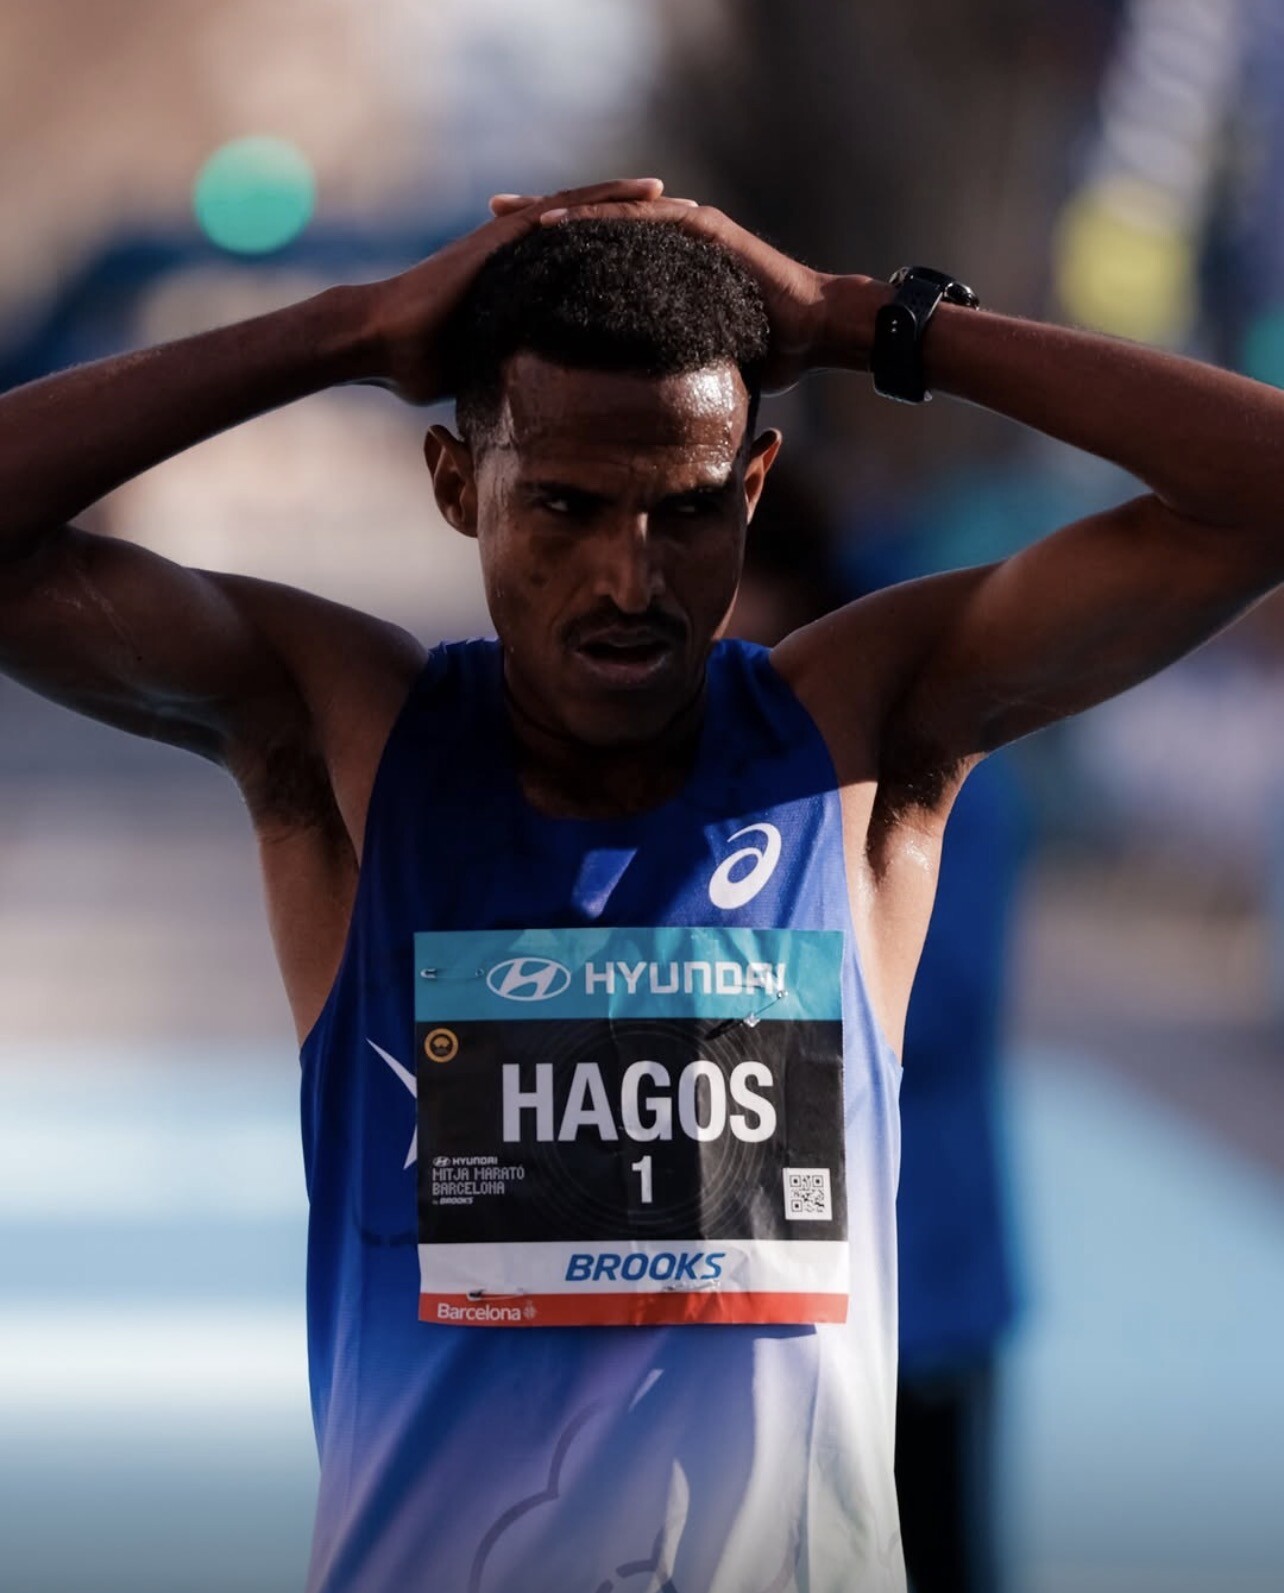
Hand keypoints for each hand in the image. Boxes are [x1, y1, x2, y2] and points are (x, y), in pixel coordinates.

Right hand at [360, 179, 667, 403]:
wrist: (381, 341)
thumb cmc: (420, 365)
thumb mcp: (487, 375)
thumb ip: (516, 384)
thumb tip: (539, 429)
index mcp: (519, 284)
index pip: (581, 268)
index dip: (622, 264)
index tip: (664, 269)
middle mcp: (519, 255)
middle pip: (590, 233)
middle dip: (638, 230)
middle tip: (691, 224)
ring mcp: (511, 241)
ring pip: (584, 213)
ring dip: (631, 205)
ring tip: (680, 200)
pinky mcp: (502, 238)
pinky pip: (563, 213)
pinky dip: (603, 201)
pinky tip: (641, 196)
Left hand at [521, 193, 871, 389]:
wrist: (812, 331)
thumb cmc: (762, 354)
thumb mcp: (693, 366)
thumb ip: (659, 377)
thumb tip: (628, 424)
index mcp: (660, 268)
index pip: (596, 252)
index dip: (551, 250)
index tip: (504, 253)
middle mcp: (668, 240)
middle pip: (593, 223)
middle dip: (542, 218)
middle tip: (492, 212)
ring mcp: (686, 230)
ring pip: (613, 216)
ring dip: (565, 214)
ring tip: (518, 215)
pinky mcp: (703, 232)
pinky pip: (646, 225)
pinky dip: (607, 223)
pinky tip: (570, 224)